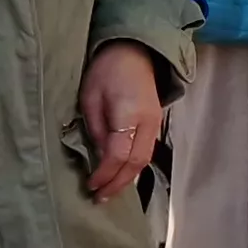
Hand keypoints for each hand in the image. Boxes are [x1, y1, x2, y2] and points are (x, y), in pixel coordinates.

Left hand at [78, 40, 164, 198]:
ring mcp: (156, 123)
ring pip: (144, 160)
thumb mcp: (90, 97)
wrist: (135, 50)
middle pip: (136, 163)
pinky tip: (121, 174)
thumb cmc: (106, 70)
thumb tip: (99, 157)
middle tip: (99, 197)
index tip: (90, 185)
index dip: (104, 174)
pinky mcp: (157, 123)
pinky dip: (133, 167)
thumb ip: (96, 129)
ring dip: (126, 179)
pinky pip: (146, 152)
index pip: (119, 154)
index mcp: (129, 113)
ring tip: (109, 191)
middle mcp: (148, 122)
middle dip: (117, 183)